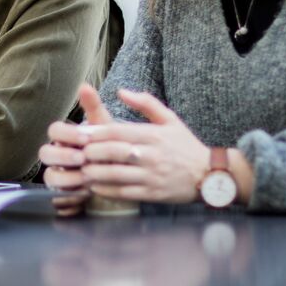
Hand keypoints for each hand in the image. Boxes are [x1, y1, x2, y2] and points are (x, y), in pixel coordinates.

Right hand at [39, 84, 110, 216]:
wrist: (121, 176)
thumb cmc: (110, 148)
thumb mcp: (105, 128)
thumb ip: (94, 108)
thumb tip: (84, 85)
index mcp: (66, 137)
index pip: (54, 130)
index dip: (67, 134)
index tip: (85, 137)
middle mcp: (58, 155)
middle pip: (45, 153)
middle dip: (63, 155)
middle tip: (82, 157)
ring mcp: (59, 175)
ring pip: (50, 176)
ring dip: (66, 176)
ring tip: (86, 177)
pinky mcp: (64, 194)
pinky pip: (59, 196)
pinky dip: (71, 195)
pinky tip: (86, 192)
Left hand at [78, 90, 210, 204]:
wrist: (210, 176)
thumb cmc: (185, 146)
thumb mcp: (170, 119)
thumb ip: (146, 103)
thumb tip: (121, 91)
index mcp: (153, 134)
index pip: (117, 132)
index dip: (94, 134)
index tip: (79, 135)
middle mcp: (151, 155)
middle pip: (112, 152)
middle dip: (90, 152)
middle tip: (75, 152)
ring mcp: (152, 176)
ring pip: (115, 174)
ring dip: (94, 172)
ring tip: (81, 169)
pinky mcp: (152, 194)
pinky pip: (123, 192)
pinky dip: (105, 189)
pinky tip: (94, 186)